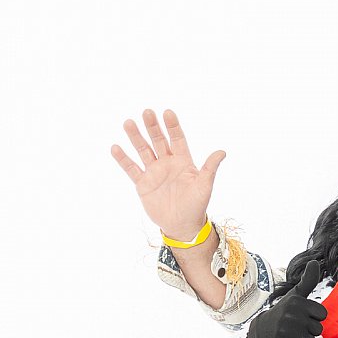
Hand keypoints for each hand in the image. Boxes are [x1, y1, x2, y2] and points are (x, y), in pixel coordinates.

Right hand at [110, 108, 223, 238]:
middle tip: (147, 112)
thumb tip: (222, 152)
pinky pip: (131, 169)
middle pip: (158, 140)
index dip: (172, 126)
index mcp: (183, 161)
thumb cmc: (197, 205)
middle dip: (153, 127)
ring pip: (143, 150)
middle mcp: (167, 163)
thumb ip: (210, 168)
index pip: (177, 139)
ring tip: (128, 123)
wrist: (182, 225)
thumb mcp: (204, 186)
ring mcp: (154, 172)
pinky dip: (123, 159)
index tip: (167, 112)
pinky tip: (115, 147)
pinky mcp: (143, 183)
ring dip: (136, 137)